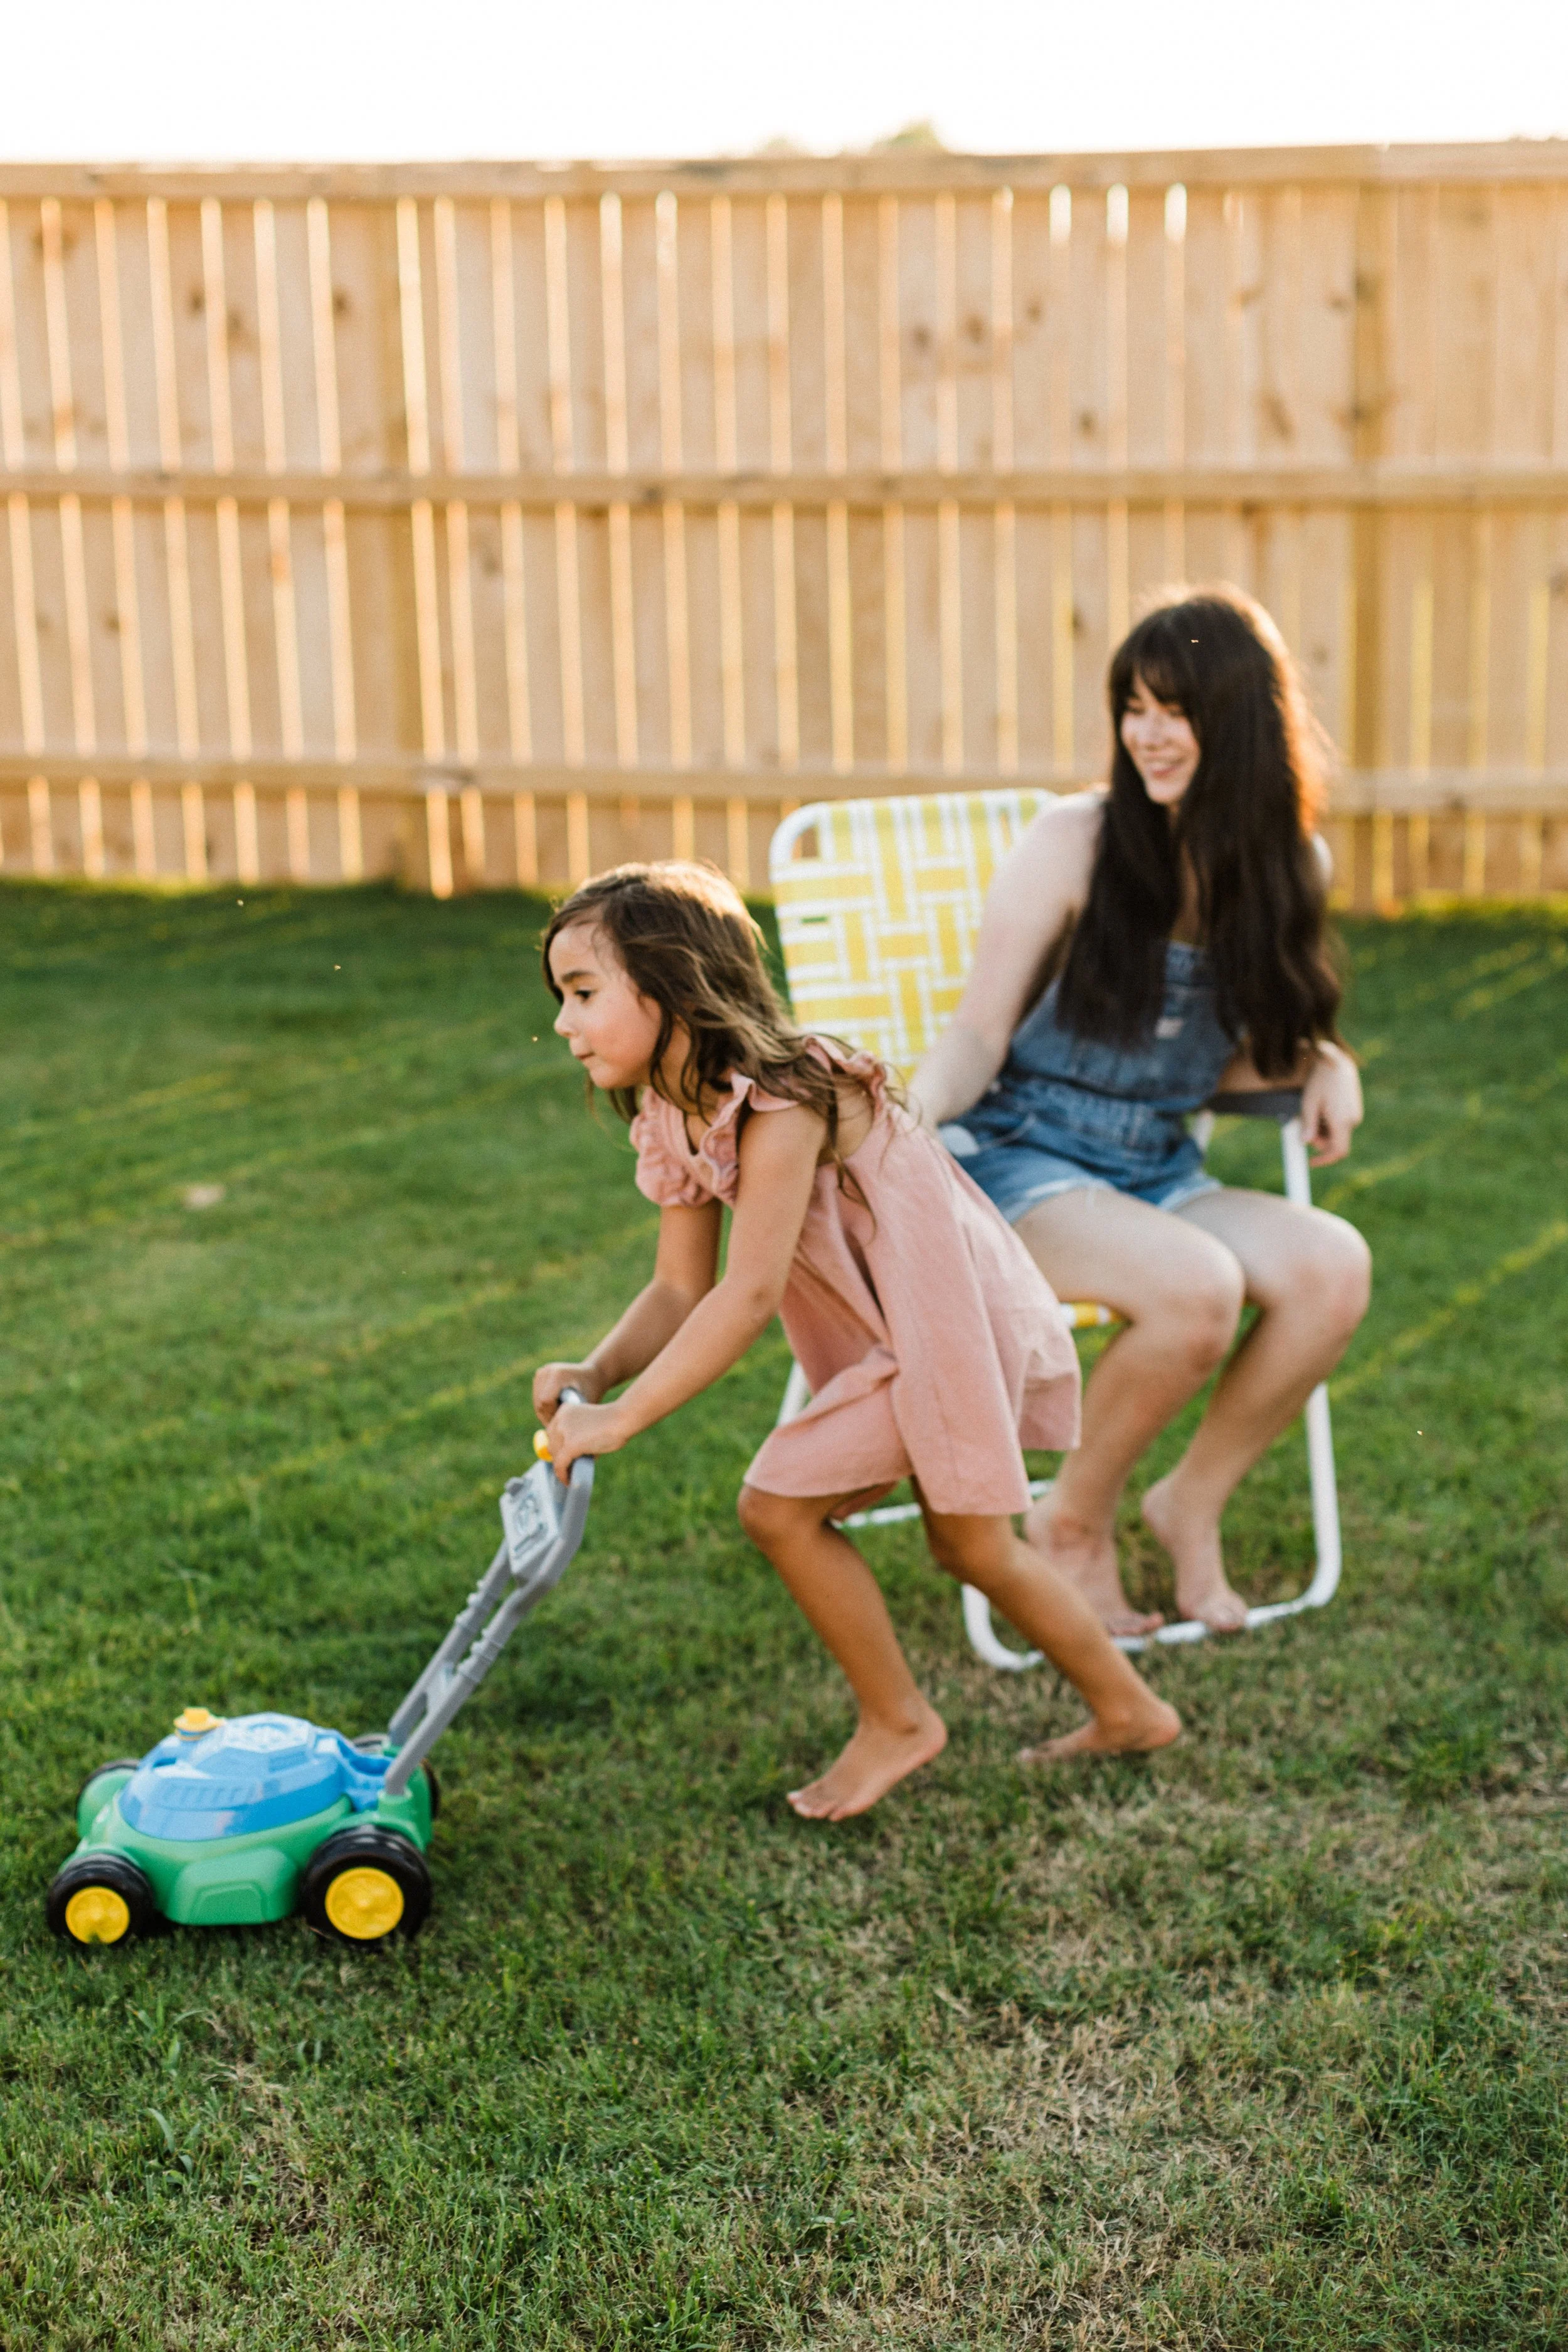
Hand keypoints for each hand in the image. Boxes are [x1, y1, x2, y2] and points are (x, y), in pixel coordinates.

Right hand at [532, 1360, 605, 1420]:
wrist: (592, 1374)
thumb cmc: (592, 1391)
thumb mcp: (586, 1404)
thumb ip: (571, 1418)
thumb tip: (555, 1437)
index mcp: (558, 1375)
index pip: (545, 1401)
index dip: (551, 1415)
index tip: (563, 1422)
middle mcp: (548, 1371)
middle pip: (539, 1402)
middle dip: (548, 1416)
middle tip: (560, 1424)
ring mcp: (542, 1371)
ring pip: (537, 1401)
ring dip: (546, 1413)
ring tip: (560, 1417)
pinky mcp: (540, 1374)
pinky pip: (537, 1396)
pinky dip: (545, 1406)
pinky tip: (557, 1408)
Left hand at [543, 1397, 628, 1482]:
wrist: (622, 1419)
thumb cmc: (614, 1421)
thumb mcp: (589, 1423)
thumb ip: (578, 1435)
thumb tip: (572, 1457)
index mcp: (565, 1410)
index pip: (552, 1432)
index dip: (557, 1447)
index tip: (563, 1457)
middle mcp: (561, 1419)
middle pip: (551, 1444)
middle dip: (559, 1456)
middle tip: (568, 1467)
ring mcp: (564, 1431)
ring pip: (555, 1455)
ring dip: (562, 1466)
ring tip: (570, 1475)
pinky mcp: (570, 1445)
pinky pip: (560, 1464)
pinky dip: (563, 1474)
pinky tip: (568, 1481)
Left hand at [1300, 1043, 1362, 1166]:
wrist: (1336, 1061)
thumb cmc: (1322, 1080)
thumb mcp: (1309, 1103)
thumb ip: (1308, 1125)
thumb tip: (1305, 1142)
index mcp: (1342, 1121)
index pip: (1338, 1151)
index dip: (1325, 1160)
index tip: (1312, 1162)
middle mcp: (1352, 1120)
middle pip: (1336, 1143)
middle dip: (1320, 1141)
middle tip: (1305, 1127)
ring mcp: (1355, 1114)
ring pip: (1338, 1133)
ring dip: (1324, 1130)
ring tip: (1313, 1112)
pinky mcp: (1354, 1109)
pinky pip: (1342, 1123)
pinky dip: (1330, 1123)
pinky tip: (1322, 1109)